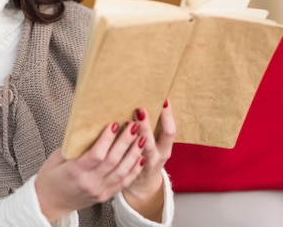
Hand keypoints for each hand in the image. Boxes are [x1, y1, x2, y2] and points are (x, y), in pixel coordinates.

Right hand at [34, 119, 145, 221]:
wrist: (49, 203)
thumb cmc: (50, 179)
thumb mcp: (55, 158)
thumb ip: (73, 145)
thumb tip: (89, 127)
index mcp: (74, 172)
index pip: (96, 155)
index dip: (107, 139)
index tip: (114, 124)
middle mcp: (89, 183)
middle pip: (113, 161)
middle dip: (125, 141)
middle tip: (134, 125)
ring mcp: (99, 191)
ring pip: (122, 171)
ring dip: (134, 153)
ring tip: (141, 137)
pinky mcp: (105, 196)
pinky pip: (124, 182)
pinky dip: (134, 169)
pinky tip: (141, 156)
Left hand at [123, 100, 175, 221]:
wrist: (143, 185)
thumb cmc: (150, 154)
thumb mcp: (158, 144)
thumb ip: (155, 128)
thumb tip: (150, 98)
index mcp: (165, 149)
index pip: (169, 132)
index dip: (168, 117)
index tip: (164, 101)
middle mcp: (155, 158)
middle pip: (150, 142)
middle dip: (145, 126)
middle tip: (140, 109)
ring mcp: (141, 167)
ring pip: (136, 153)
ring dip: (130, 137)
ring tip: (124, 122)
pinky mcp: (128, 173)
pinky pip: (123, 163)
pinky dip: (119, 150)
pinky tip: (113, 136)